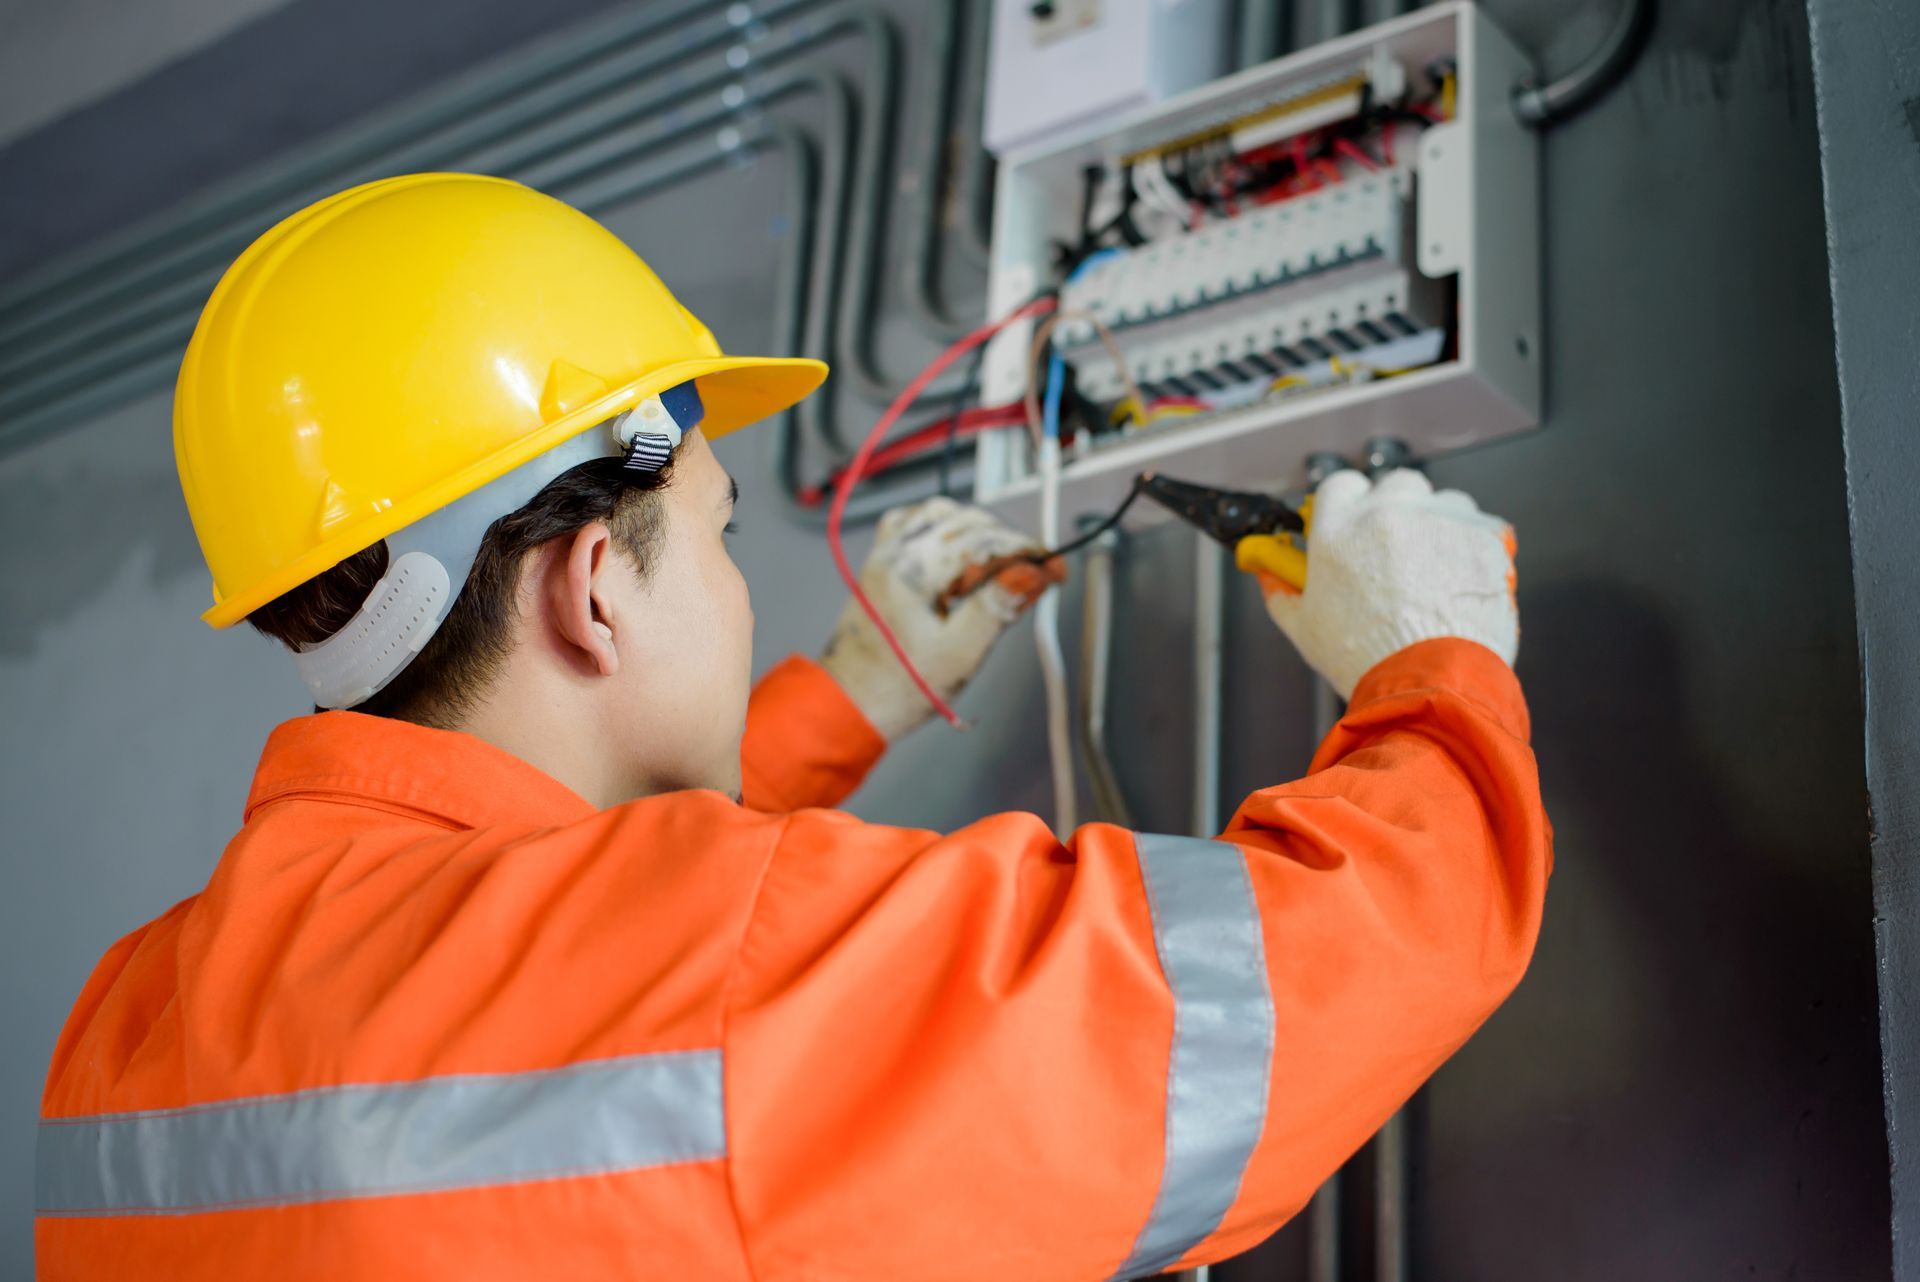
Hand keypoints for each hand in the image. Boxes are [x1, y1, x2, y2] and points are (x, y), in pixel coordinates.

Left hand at [822, 497, 1061, 739]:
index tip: (1054, 569)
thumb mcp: (960, 655)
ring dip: (980, 535)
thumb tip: (1029, 573)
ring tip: (994, 576)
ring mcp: (886, 551)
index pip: (984, 539)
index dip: (1028, 552)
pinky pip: (920, 523)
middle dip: (1007, 546)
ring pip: (945, 514)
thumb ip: (996, 609)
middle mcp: (895, 551)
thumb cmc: (901, 686)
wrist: (855, 700)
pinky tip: (960, 557)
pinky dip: (948, 530)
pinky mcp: (884, 559)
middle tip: (1032, 579)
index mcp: (912, 571)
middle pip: (968, 521)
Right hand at [1254, 469, 1516, 698]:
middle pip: (1395, 485)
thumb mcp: (1307, 630)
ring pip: (1443, 501)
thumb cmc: (1366, 660)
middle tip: (1398, 550)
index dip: (1349, 504)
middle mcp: (1387, 513)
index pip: (1340, 485)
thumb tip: (1269, 577)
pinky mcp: (1482, 535)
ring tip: (1437, 569)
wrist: (1429, 682)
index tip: (1355, 523)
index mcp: (1338, 530)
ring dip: (1439, 524)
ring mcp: (1438, 520)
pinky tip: (1465, 580)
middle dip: (1397, 508)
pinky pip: (1482, 525)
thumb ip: (1283, 594)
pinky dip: (1475, 546)